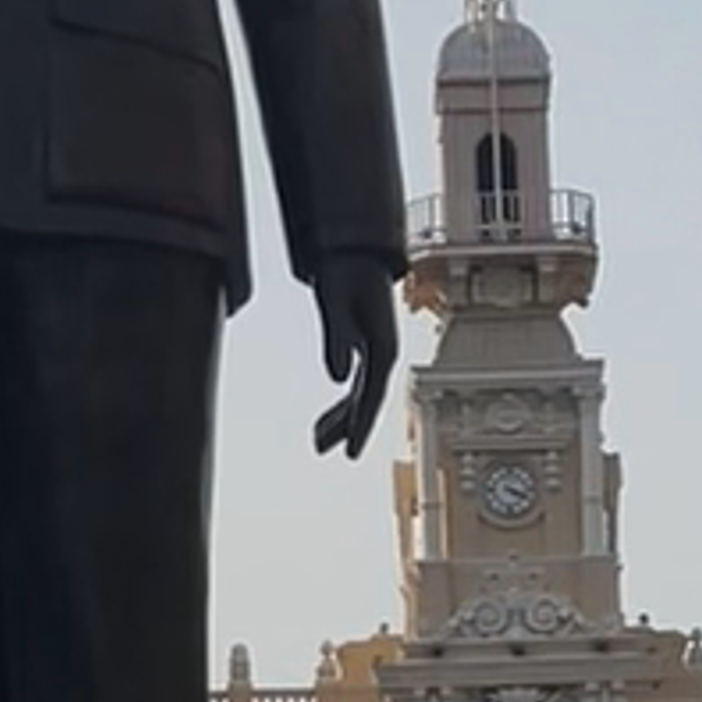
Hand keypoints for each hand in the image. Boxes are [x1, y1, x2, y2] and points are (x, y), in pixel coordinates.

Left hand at [310, 251, 398, 458]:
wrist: (351, 248)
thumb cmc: (344, 271)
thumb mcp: (335, 302)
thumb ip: (337, 339)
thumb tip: (337, 377)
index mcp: (382, 344)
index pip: (372, 394)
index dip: (361, 425)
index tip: (351, 453)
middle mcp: (383, 351)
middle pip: (368, 399)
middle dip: (351, 428)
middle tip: (336, 453)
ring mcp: (374, 350)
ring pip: (360, 394)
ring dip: (343, 419)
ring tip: (318, 442)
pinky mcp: (362, 345)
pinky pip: (354, 383)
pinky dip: (341, 403)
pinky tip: (328, 419)